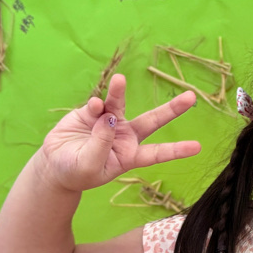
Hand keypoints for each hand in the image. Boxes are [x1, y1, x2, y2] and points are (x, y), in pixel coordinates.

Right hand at [38, 74, 200, 191]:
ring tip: (119, 80)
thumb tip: (109, 116)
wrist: (55, 165)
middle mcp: (125, 137)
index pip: (157, 153)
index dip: (176, 150)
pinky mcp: (92, 112)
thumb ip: (101, 143)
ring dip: (119, 91)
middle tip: (191, 97)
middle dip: (172, 109)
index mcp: (130, 156)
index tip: (197, 147)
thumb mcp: (90, 165)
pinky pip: (98, 105)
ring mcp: (109, 122)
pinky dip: (95, 105)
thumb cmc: (76, 172)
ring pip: (120, 104)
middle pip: (153, 121)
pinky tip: (92, 108)